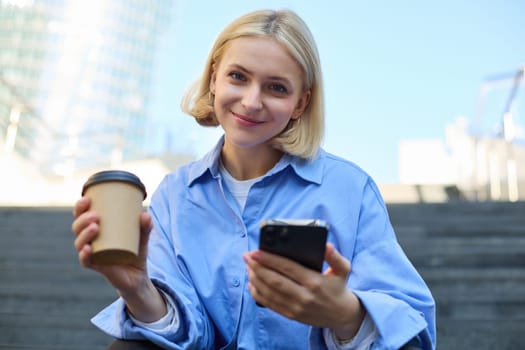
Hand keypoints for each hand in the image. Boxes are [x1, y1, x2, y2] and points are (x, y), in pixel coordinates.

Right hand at [71, 197, 165, 321]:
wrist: (138, 275)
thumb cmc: (135, 250)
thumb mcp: (142, 236)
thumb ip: (145, 226)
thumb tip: (145, 215)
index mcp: (96, 229)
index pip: (82, 216)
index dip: (80, 207)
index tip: (87, 198)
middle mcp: (90, 241)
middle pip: (77, 228)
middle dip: (82, 219)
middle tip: (96, 215)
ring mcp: (92, 254)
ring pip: (79, 243)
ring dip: (84, 234)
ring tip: (95, 227)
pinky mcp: (97, 266)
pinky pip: (86, 261)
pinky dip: (84, 255)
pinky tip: (88, 249)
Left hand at [243, 243, 364, 339]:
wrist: (341, 315)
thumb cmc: (338, 287)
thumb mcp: (343, 269)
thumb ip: (334, 256)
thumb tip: (326, 245)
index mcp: (315, 282)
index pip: (287, 268)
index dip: (269, 259)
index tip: (256, 251)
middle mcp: (304, 296)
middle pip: (274, 280)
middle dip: (257, 267)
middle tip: (247, 256)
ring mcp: (296, 307)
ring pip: (269, 292)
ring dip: (255, 278)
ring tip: (248, 266)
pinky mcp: (290, 315)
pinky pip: (269, 304)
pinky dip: (257, 293)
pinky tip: (251, 282)